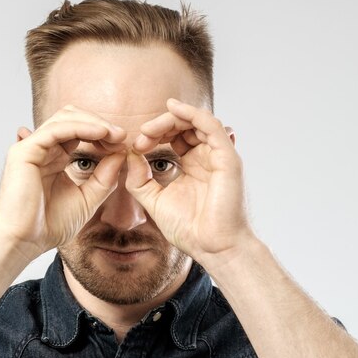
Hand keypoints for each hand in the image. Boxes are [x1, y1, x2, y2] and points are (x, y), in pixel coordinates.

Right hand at [0, 105, 126, 260]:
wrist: (24, 241)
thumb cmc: (48, 225)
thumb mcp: (87, 199)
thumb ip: (104, 178)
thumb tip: (121, 154)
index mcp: (55, 158)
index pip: (80, 132)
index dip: (103, 134)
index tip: (123, 146)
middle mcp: (43, 149)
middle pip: (73, 118)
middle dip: (100, 124)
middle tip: (121, 136)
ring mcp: (32, 147)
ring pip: (65, 117)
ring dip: (94, 122)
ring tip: (114, 135)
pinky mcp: (25, 150)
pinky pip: (57, 129)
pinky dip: (81, 127)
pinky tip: (101, 134)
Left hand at [125, 98, 253, 262]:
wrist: (211, 248)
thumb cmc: (189, 228)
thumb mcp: (154, 200)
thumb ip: (140, 179)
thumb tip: (129, 155)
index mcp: (193, 165)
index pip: (175, 137)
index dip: (154, 135)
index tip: (136, 146)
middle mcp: (207, 157)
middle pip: (185, 126)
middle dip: (160, 126)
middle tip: (142, 136)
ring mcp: (218, 156)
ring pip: (196, 121)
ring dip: (171, 119)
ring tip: (150, 129)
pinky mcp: (227, 158)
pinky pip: (211, 125)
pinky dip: (192, 113)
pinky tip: (172, 109)